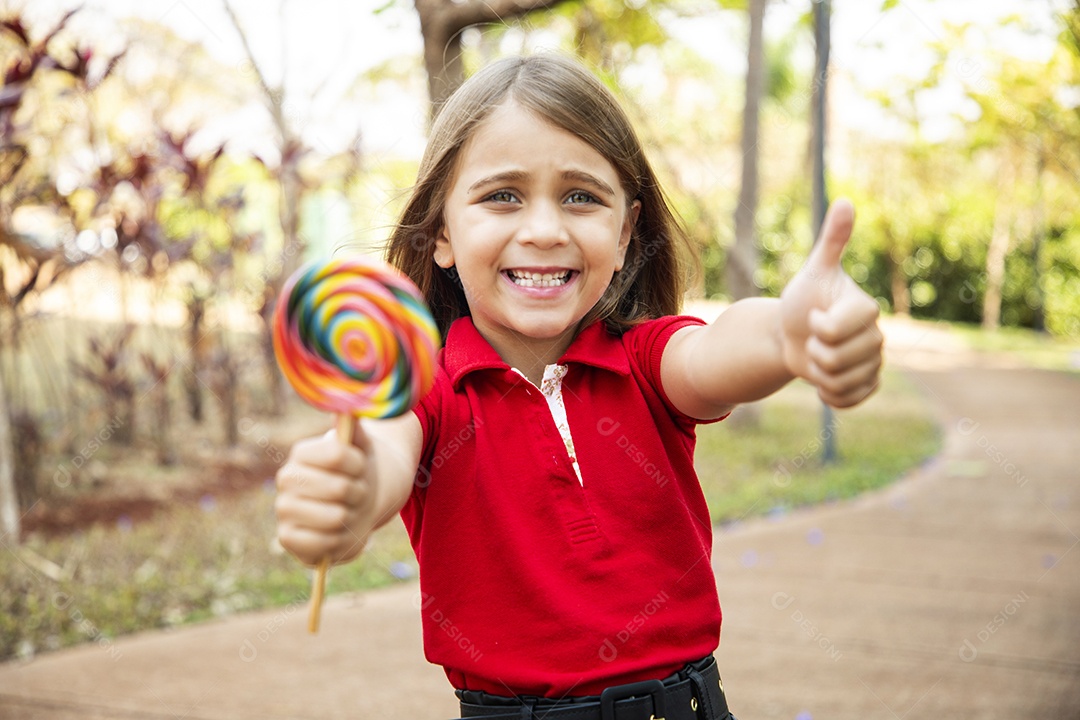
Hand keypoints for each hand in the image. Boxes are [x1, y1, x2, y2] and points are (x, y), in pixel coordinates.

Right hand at [275, 420, 376, 566]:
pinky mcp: (286, 538)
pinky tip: (335, 531)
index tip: (360, 467)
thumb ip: (355, 428)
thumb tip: (345, 410)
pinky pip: (324, 543)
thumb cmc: (359, 473)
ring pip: (335, 517)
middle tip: (355, 492)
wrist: (359, 505)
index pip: (337, 453)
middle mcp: (287, 478)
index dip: (359, 464)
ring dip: (351, 517)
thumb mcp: (363, 447)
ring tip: (346, 510)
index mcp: (302, 452)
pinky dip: (340, 540)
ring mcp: (284, 509)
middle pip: (340, 488)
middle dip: (358, 493)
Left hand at [779, 199, 882, 407]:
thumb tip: (845, 201)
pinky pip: (847, 400)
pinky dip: (829, 395)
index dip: (814, 327)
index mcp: (866, 309)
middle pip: (833, 360)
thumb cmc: (803, 300)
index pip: (832, 331)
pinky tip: (823, 380)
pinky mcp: (868, 385)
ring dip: (817, 374)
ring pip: (838, 383)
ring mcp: (874, 363)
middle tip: (813, 338)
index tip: (812, 316)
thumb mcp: (814, 270)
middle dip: (812, 352)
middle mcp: (877, 336)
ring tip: (817, 356)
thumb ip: (831, 241)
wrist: (794, 334)